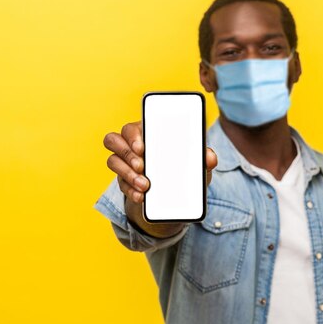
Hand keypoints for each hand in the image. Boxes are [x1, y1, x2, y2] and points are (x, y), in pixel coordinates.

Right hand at [103, 121, 217, 204]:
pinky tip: (141, 196)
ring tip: (145, 185)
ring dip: (127, 174)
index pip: (132, 127)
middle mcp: (131, 145)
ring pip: (112, 161)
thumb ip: (204, 157)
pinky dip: (130, 191)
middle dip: (127, 154)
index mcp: (147, 132)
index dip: (133, 135)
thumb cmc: (185, 166)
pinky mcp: (124, 180)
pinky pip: (120, 184)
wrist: (178, 192)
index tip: (142, 147)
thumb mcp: (197, 163)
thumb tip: (210, 158)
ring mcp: (125, 163)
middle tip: (142, 167)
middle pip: (114, 140)